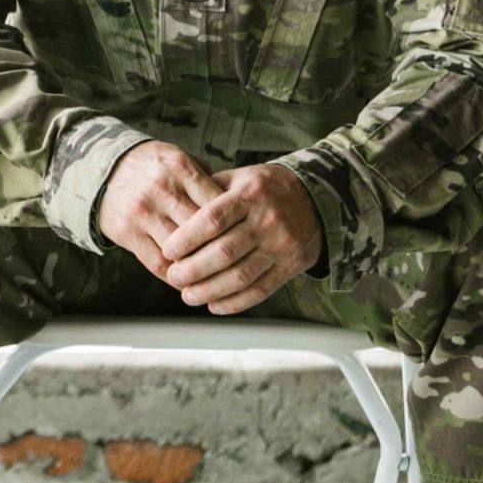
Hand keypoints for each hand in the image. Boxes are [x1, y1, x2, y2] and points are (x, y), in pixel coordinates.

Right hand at [95, 141, 225, 281]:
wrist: (104, 168)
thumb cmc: (152, 166)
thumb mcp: (180, 159)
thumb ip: (207, 179)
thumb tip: (238, 207)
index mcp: (180, 168)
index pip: (217, 203)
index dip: (234, 225)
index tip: (244, 240)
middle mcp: (161, 188)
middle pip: (202, 230)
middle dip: (220, 251)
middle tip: (236, 266)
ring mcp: (142, 212)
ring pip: (181, 251)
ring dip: (198, 269)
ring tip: (215, 280)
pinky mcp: (127, 232)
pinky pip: (157, 263)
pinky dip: (175, 276)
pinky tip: (188, 281)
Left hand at [159, 162, 323, 314]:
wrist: (314, 198)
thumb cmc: (265, 188)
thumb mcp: (239, 177)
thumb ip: (208, 191)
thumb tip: (173, 215)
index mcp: (250, 195)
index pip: (213, 219)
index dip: (188, 238)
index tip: (168, 250)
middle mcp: (267, 220)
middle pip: (224, 252)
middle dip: (194, 269)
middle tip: (173, 276)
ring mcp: (281, 245)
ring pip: (241, 276)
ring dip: (210, 290)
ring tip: (189, 295)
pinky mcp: (292, 265)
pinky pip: (261, 290)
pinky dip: (236, 302)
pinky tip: (215, 305)